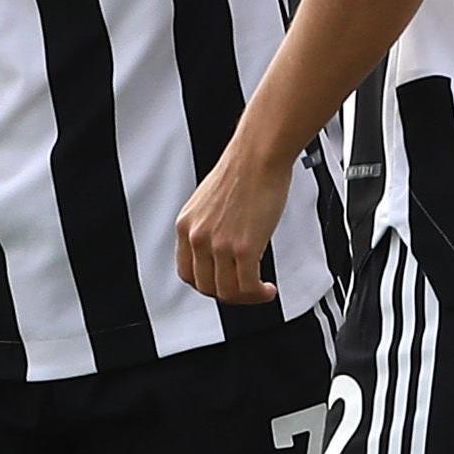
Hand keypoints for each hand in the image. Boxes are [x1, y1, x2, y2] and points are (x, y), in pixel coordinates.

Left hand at [175, 147, 289, 305]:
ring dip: (246, 298)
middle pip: (205, 288)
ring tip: (260, 291)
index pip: (187, 273)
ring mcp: (220, 244)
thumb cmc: (242, 169)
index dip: (205, 285)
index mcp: (186, 225)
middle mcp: (198, 237)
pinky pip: (248, 286)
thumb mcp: (208, 202)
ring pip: (227, 292)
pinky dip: (259, 294)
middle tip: (244, 292)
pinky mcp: (244, 248)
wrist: (258, 155)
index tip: (221, 285)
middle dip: (228, 295)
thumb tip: (221, 250)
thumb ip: (208, 227)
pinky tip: (267, 288)